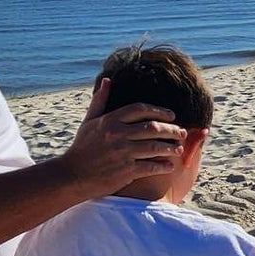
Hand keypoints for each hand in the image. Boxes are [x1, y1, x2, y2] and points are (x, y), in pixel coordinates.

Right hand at [59, 78, 184, 197]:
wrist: (72, 175)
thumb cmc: (82, 148)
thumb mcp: (89, 121)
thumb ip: (100, 100)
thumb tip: (107, 80)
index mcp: (110, 120)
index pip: (141, 109)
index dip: (159, 111)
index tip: (171, 115)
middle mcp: (117, 134)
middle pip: (152, 127)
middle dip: (171, 130)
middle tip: (182, 132)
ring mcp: (122, 153)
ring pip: (154, 146)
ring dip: (170, 147)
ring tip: (179, 149)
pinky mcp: (125, 171)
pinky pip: (150, 166)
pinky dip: (162, 166)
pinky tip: (170, 166)